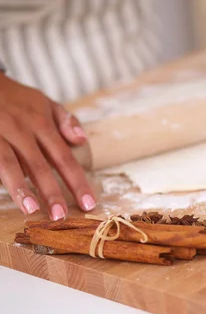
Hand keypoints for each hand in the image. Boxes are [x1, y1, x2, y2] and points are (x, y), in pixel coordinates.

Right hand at [0, 73, 95, 218]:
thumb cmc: (15, 97)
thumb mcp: (44, 101)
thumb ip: (65, 121)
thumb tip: (82, 140)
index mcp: (41, 124)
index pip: (64, 158)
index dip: (77, 182)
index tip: (89, 203)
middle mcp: (21, 130)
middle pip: (39, 165)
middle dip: (52, 192)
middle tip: (61, 216)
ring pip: (9, 165)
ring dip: (21, 189)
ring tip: (31, 210)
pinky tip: (6, 195)